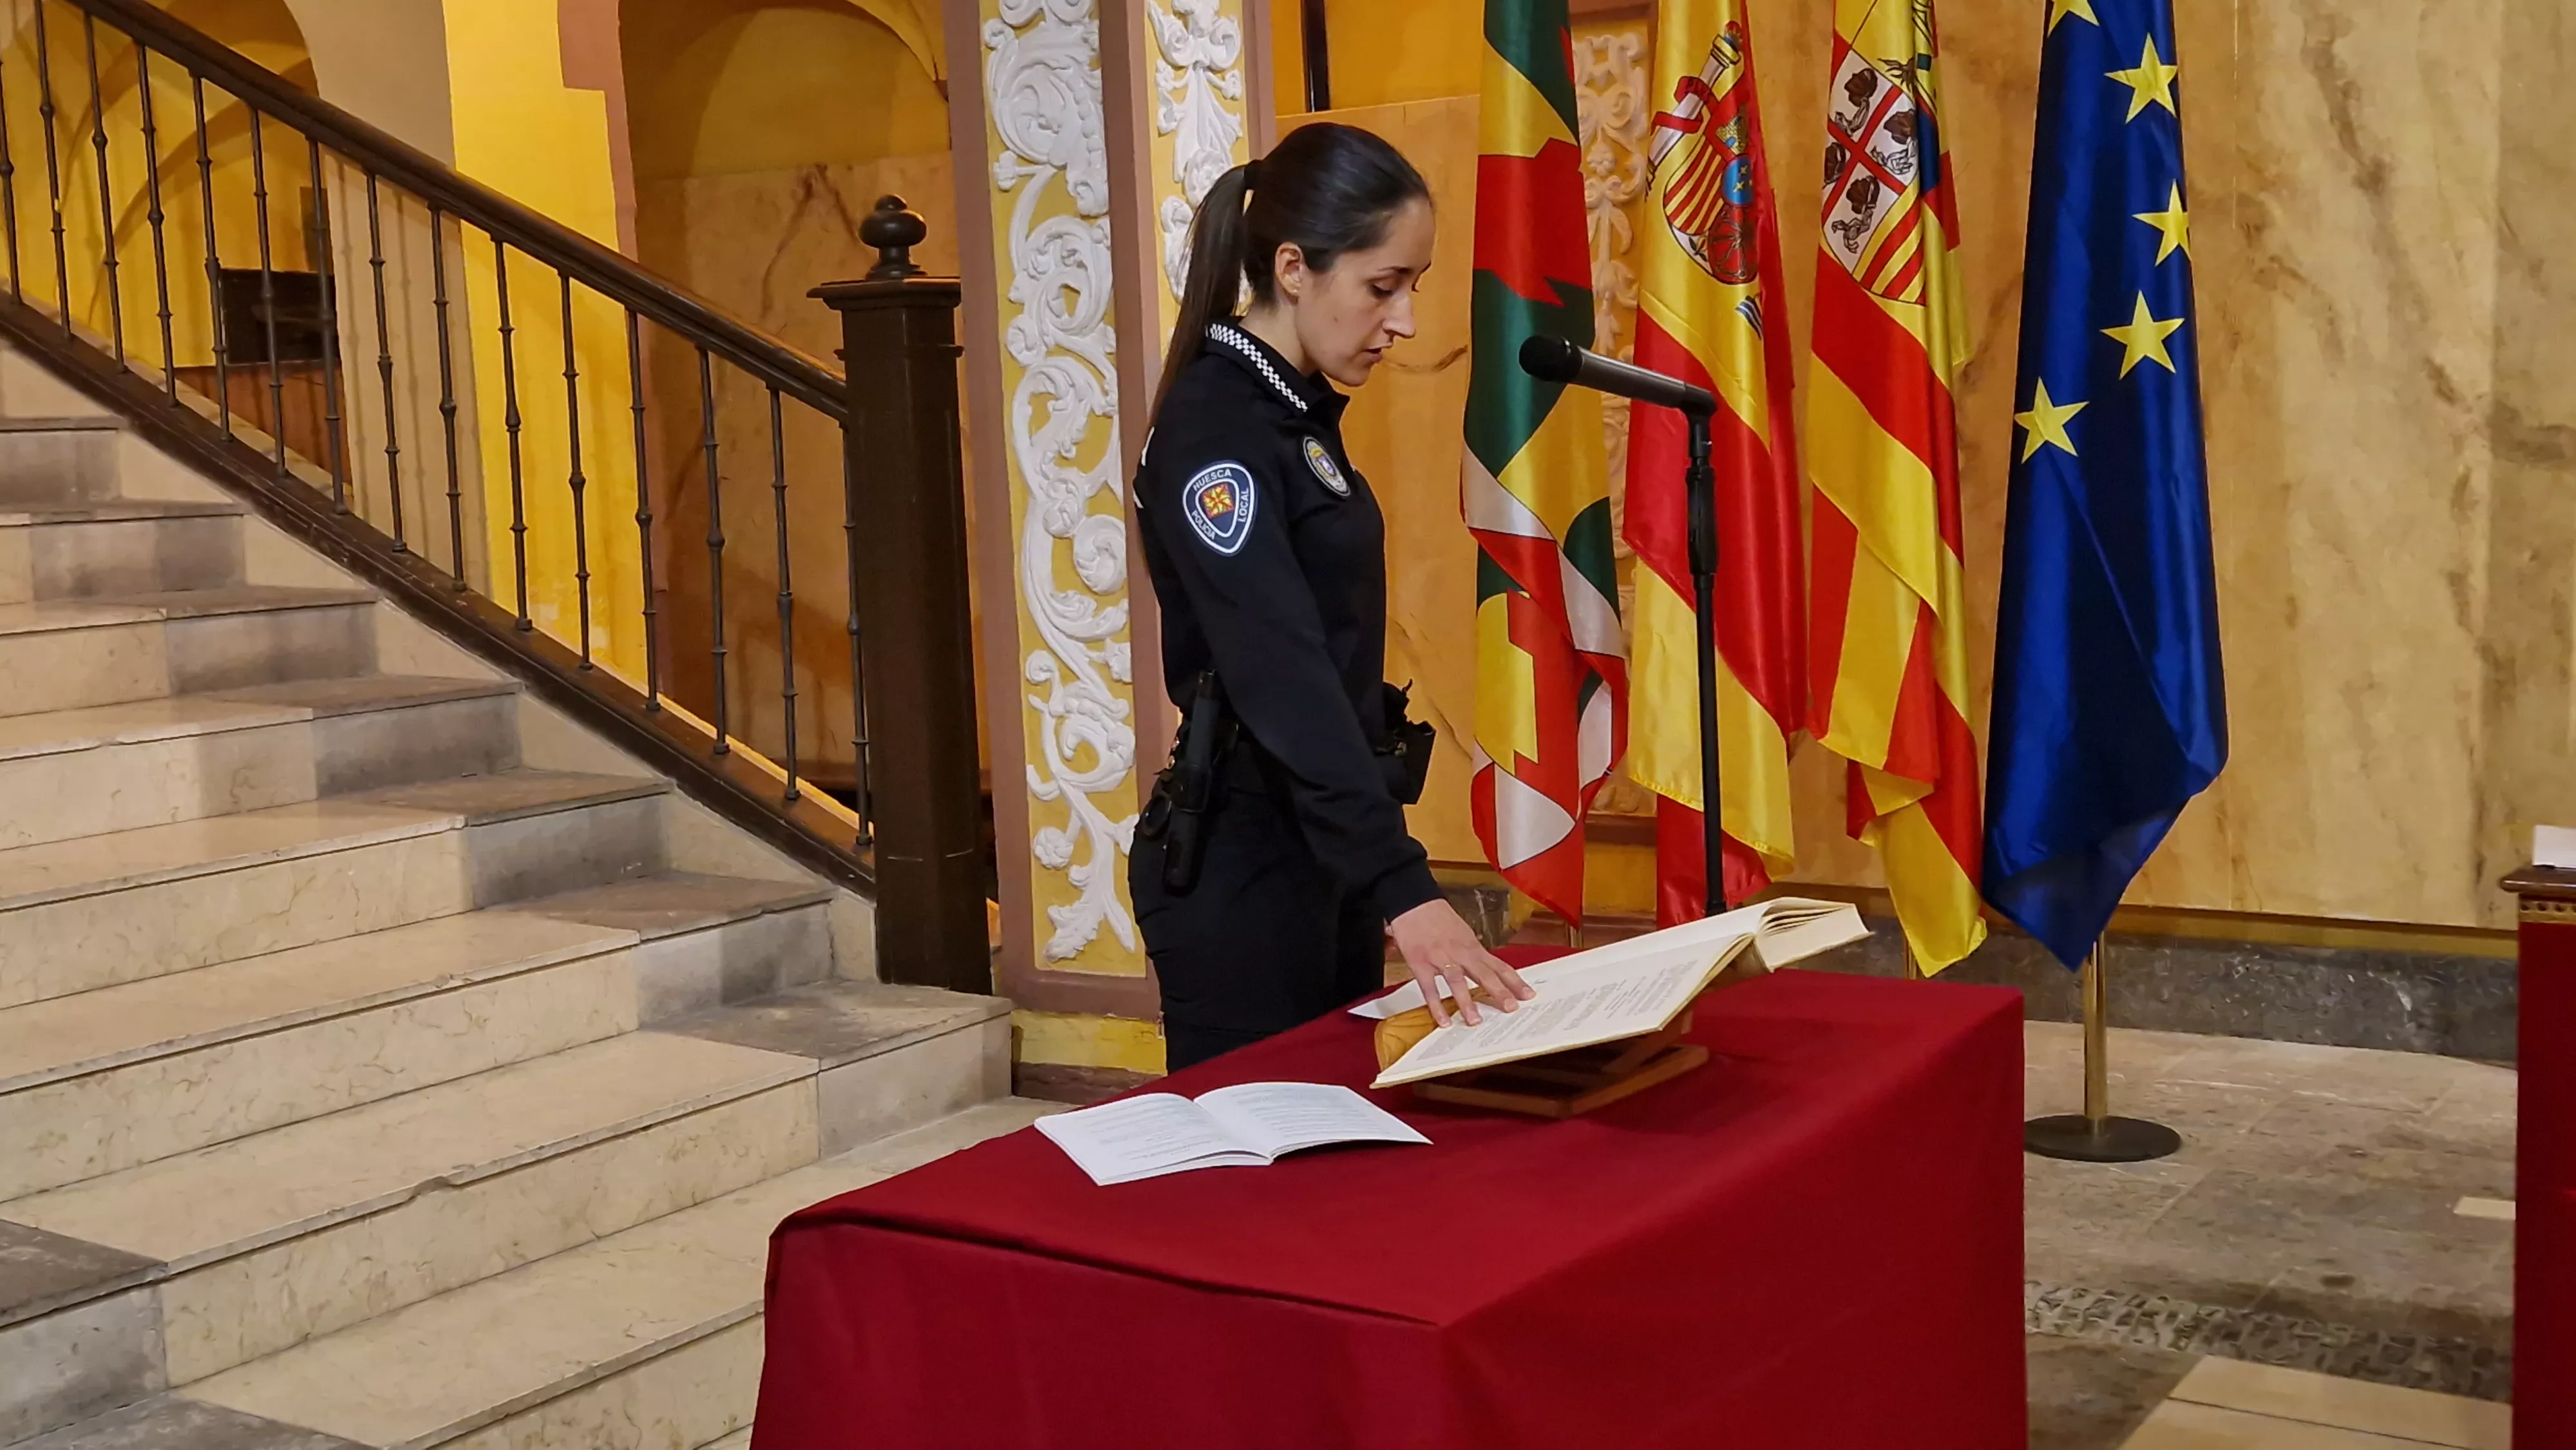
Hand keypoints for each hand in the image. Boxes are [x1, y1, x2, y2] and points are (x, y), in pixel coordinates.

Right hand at [1387, 899, 1532, 1027]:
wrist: (1414, 904)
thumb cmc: (1438, 918)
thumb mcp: (1463, 933)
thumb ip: (1474, 953)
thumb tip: (1489, 970)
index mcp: (1473, 947)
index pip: (1498, 966)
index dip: (1514, 981)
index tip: (1528, 995)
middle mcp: (1460, 953)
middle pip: (1484, 974)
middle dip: (1499, 992)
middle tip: (1511, 1008)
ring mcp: (1440, 958)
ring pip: (1457, 981)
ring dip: (1467, 1002)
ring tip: (1475, 1021)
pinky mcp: (1420, 964)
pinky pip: (1430, 988)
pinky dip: (1436, 1005)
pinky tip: (1443, 1020)